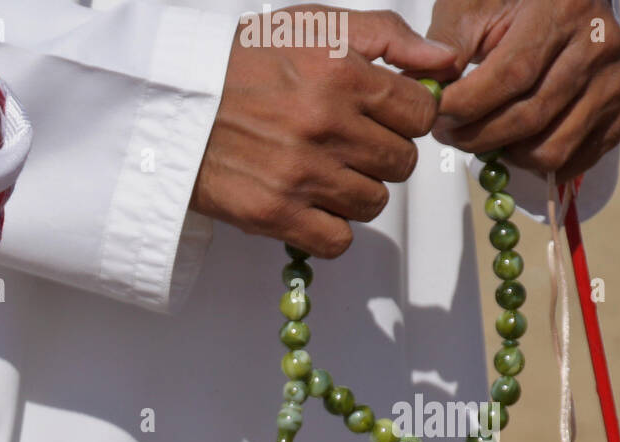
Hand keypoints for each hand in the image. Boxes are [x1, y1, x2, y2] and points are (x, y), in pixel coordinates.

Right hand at [190, 6, 457, 256]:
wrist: (174, 106)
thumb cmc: (242, 62)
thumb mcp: (314, 23)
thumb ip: (387, 34)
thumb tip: (446, 61)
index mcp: (341, 74)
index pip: (420, 113)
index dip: (405, 116)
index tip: (381, 118)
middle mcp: (325, 126)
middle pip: (402, 163)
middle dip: (382, 155)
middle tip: (350, 147)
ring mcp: (300, 175)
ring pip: (373, 202)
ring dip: (358, 192)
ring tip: (326, 175)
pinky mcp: (274, 215)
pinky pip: (337, 240)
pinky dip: (331, 229)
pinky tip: (313, 207)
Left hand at [425, 0, 619, 182]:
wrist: (557, 4)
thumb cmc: (506, 6)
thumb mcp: (470, 7)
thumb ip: (445, 46)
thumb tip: (425, 90)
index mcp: (564, 8)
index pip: (511, 76)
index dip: (466, 106)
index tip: (434, 115)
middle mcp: (599, 44)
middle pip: (528, 118)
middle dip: (475, 136)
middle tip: (447, 131)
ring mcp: (614, 80)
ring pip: (549, 149)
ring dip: (504, 155)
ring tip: (481, 133)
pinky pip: (573, 160)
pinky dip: (535, 163)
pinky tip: (515, 140)